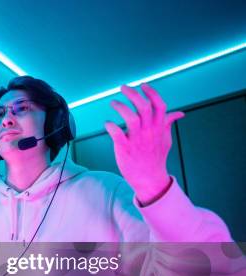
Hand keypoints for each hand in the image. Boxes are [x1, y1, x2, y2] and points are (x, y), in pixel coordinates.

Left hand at [105, 83, 184, 205]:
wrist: (149, 179)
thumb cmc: (156, 158)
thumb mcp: (166, 140)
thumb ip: (168, 124)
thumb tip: (179, 114)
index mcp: (159, 128)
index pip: (159, 105)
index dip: (152, 93)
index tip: (143, 85)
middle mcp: (149, 132)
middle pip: (144, 107)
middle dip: (133, 95)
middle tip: (123, 88)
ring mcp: (137, 140)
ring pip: (131, 118)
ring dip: (121, 108)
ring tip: (113, 103)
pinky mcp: (125, 149)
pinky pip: (117, 134)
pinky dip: (111, 126)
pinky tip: (107, 123)